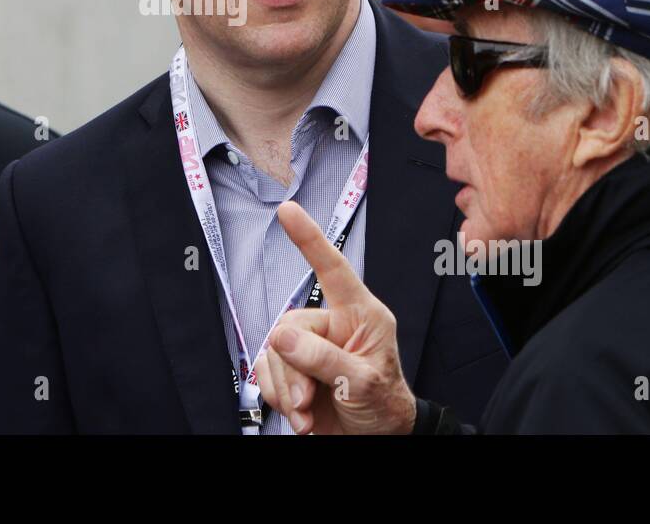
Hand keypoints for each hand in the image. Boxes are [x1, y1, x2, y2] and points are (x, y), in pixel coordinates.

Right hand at [253, 201, 416, 434]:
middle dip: (292, 368)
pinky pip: (266, 372)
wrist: (375, 439)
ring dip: (285, 388)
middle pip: (290, 326)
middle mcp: (332, 325)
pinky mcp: (292, 370)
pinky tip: (299, 414)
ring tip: (306, 411)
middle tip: (307, 399)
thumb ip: (324, 358)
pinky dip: (277, 396)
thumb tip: (282, 337)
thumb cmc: (384, 405)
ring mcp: (310, 348)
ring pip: (274, 352)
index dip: (310, 239)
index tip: (288, 211)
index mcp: (360, 315)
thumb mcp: (362, 383)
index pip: (334, 269)